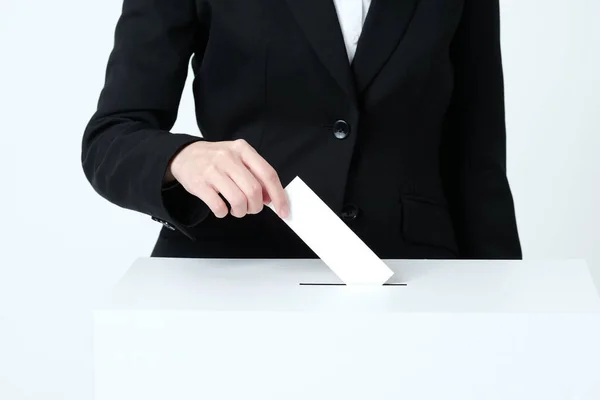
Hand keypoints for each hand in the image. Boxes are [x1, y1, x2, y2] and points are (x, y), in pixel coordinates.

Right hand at [167, 139, 289, 218]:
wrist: (184, 155)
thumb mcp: (238, 158)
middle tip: (251, 209)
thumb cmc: (216, 159)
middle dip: (256, 206)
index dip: (279, 196)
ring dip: (241, 211)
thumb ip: (256, 174)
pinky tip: (222, 208)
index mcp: (243, 150)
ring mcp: (212, 170)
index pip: (268, 175)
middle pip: (254, 190)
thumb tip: (271, 198)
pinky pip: (219, 206)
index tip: (284, 211)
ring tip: (237, 209)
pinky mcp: (199, 184)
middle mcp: (228, 158)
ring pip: (238, 200)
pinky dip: (223, 213)